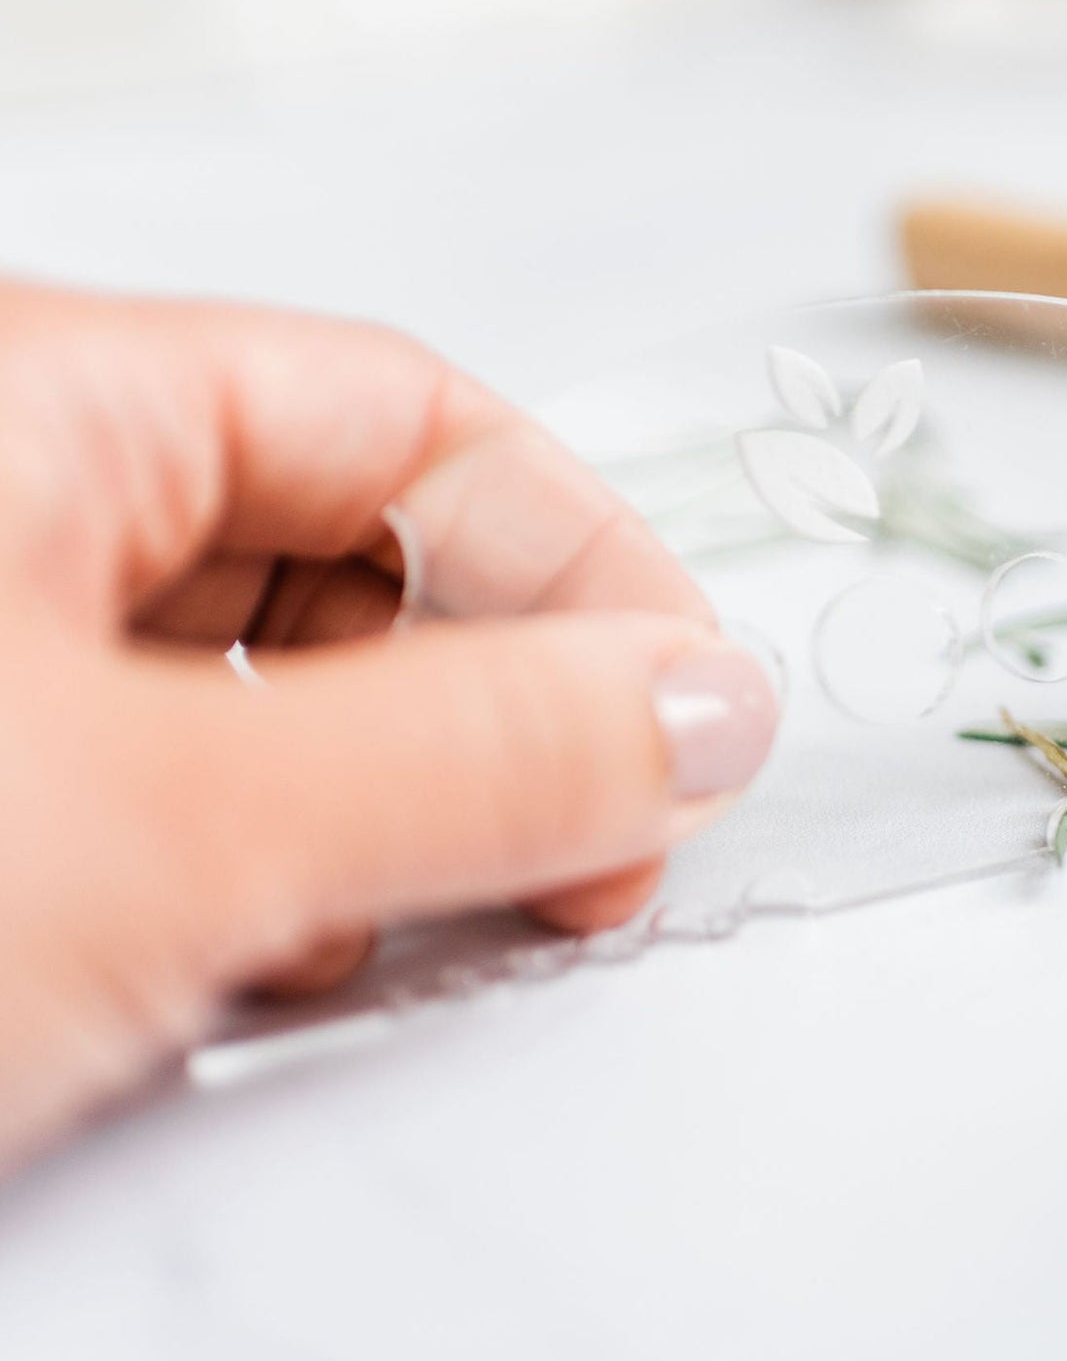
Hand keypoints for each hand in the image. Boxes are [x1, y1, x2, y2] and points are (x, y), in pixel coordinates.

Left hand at [0, 282, 774, 1161]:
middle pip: (343, 548)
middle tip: (588, 844)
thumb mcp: (168, 827)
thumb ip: (469, 752)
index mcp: (22, 400)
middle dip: (495, 699)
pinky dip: (267, 872)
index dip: (581, 558)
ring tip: (419, 923)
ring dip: (387, 804)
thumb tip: (704, 707)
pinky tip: (280, 960)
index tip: (689, 711)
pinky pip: (172, 793)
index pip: (401, 418)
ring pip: (262, 691)